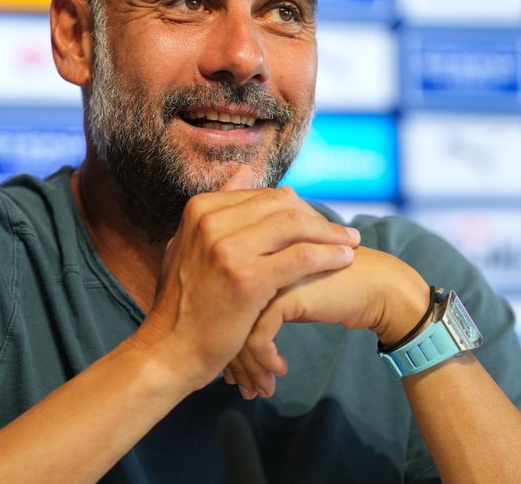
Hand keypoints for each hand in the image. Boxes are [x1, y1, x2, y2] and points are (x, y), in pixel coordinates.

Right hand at [131, 165, 362, 392]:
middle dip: (317, 218)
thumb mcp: (188, 245)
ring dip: (329, 233)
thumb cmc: (182, 304)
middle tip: (341, 234)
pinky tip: (343, 260)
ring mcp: (228, 248)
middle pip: (283, 205)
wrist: (168, 350)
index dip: (298, 208)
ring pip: (295, 225)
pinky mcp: (247, 278)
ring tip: (351, 244)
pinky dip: (327, 255)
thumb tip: (244, 170)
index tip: (318, 225)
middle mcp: (211, 221)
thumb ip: (218, 210)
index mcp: (200, 209)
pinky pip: (300, 256)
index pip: (264, 195)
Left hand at [223, 246, 429, 397]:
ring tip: (260, 388)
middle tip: (240, 385)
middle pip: (226, 316)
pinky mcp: (284, 295)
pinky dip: (265, 360)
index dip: (226, 339)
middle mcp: (255, 264)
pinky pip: (258, 337)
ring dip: (248, 366)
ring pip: (238, 329)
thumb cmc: (337, 290)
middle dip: (232, 359)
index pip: (223, 301)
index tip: (232, 370)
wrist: (379, 288)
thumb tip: (236, 342)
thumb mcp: (292, 292)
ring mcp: (268, 276)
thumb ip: (264, 303)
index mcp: (254, 257)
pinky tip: (280, 370)